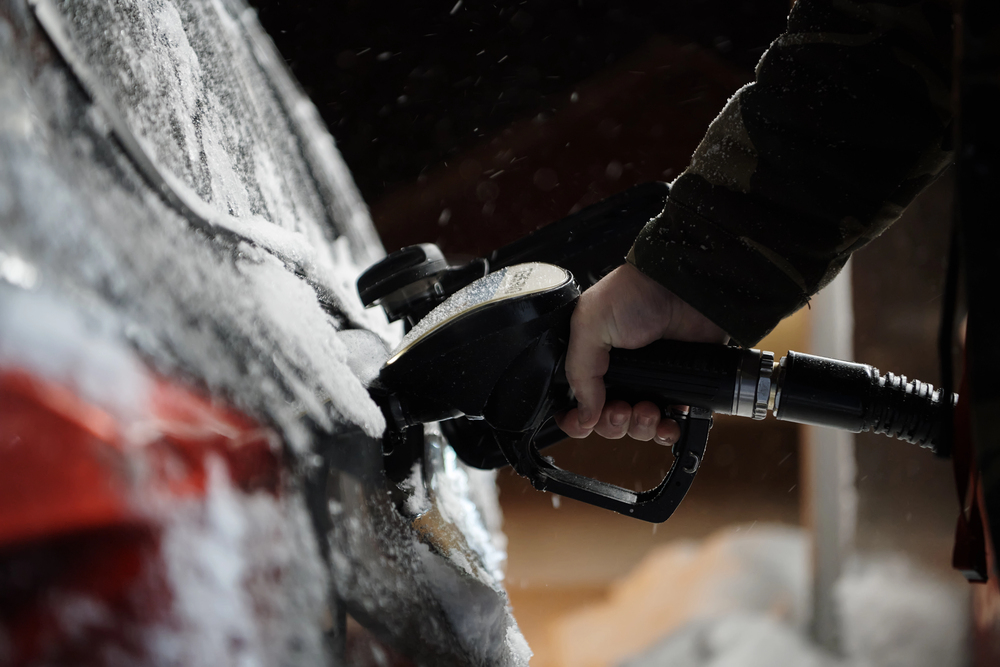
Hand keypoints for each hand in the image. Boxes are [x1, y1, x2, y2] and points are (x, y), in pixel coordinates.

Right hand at [555, 264, 727, 443]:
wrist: (683, 288)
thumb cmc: (635, 293)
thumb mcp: (590, 324)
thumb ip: (579, 371)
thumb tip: (583, 414)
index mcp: (592, 361)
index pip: (576, 403)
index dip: (576, 419)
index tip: (582, 423)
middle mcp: (619, 375)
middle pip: (606, 422)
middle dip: (612, 423)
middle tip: (621, 408)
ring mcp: (649, 383)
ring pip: (637, 428)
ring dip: (640, 427)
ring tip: (648, 408)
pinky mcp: (679, 388)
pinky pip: (670, 424)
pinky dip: (667, 431)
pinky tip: (667, 422)